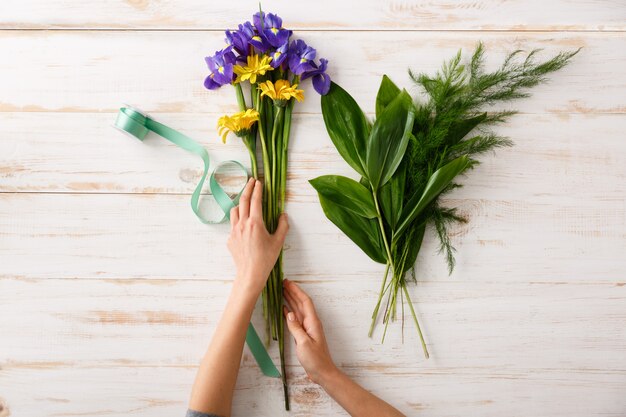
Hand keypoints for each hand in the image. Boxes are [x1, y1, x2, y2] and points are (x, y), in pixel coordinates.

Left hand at [228, 178, 288, 295]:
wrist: (250, 274)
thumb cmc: (266, 259)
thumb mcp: (278, 241)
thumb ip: (283, 225)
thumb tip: (283, 215)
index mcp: (255, 223)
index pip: (256, 201)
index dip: (258, 189)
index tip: (259, 181)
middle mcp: (242, 224)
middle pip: (243, 200)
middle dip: (248, 188)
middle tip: (251, 181)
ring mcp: (234, 231)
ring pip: (235, 210)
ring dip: (241, 202)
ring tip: (246, 200)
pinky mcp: (229, 239)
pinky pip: (233, 224)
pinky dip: (238, 218)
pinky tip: (244, 223)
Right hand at [283, 279, 336, 384]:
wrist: (322, 372)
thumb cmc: (315, 359)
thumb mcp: (304, 343)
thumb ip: (296, 328)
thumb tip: (289, 313)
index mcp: (312, 322)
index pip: (304, 301)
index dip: (296, 290)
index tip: (287, 282)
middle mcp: (310, 322)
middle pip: (301, 303)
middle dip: (292, 292)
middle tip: (282, 283)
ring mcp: (307, 328)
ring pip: (298, 309)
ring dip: (290, 300)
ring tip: (281, 291)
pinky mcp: (304, 334)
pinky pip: (295, 319)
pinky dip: (289, 312)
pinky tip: (283, 308)